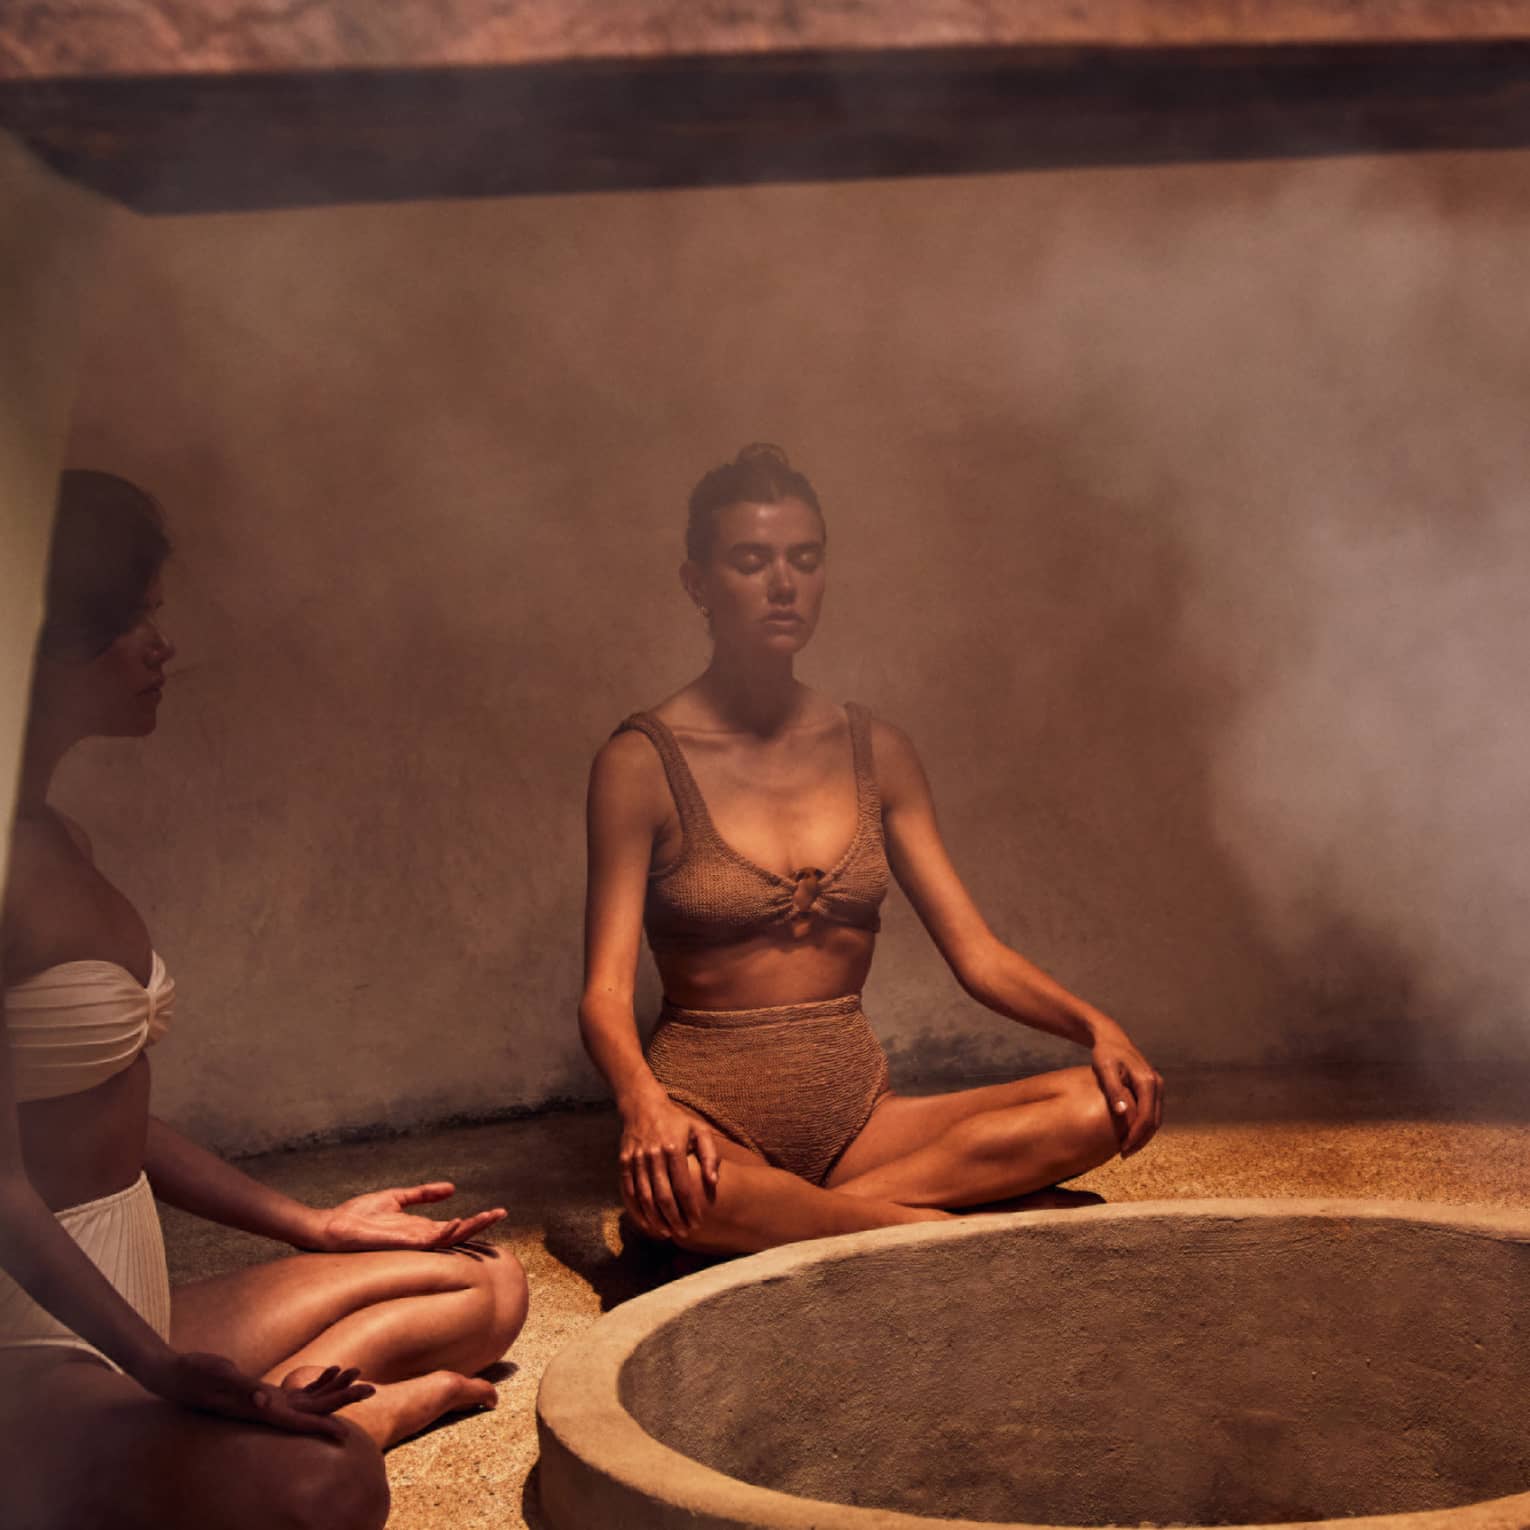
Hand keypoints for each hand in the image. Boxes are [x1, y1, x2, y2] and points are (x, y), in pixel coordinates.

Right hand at [143, 1352, 372, 1439]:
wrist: (174, 1376)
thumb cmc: (194, 1374)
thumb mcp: (218, 1376)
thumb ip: (240, 1388)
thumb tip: (263, 1400)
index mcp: (258, 1410)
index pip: (296, 1423)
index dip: (321, 1427)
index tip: (346, 1434)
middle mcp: (266, 1410)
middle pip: (311, 1411)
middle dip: (341, 1401)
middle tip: (371, 1388)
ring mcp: (266, 1402)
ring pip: (308, 1401)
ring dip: (335, 1390)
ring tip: (361, 1375)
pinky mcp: (262, 1392)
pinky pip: (297, 1391)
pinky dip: (317, 1382)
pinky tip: (333, 1371)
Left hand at [307, 1183, 506, 1252]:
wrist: (331, 1228)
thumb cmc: (357, 1216)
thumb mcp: (396, 1198)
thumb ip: (422, 1194)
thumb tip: (452, 1188)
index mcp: (420, 1229)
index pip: (454, 1228)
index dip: (475, 1221)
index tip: (496, 1212)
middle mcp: (420, 1239)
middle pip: (458, 1234)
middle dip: (480, 1225)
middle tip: (502, 1213)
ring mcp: (412, 1243)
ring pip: (449, 1239)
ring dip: (469, 1228)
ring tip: (489, 1215)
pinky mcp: (401, 1244)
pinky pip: (428, 1242)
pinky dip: (444, 1233)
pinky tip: (457, 1222)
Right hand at [618, 1092, 719, 1239]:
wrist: (642, 1105)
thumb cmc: (676, 1121)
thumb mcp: (699, 1130)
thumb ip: (709, 1155)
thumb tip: (714, 1182)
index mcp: (674, 1148)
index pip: (683, 1186)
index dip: (690, 1207)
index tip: (697, 1222)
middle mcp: (654, 1155)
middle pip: (663, 1195)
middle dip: (674, 1218)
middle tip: (683, 1233)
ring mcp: (636, 1159)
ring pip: (644, 1197)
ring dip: (655, 1218)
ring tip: (666, 1232)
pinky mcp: (623, 1162)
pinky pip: (628, 1191)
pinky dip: (636, 1210)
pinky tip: (646, 1222)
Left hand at [1089, 1031, 1163, 1157]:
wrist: (1111, 1038)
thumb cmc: (1104, 1053)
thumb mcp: (1104, 1069)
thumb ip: (1114, 1090)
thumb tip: (1123, 1113)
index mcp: (1148, 1081)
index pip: (1146, 1117)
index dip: (1135, 1136)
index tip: (1122, 1149)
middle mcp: (1157, 1084)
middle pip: (1154, 1121)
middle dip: (1140, 1140)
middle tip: (1123, 1154)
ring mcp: (1157, 1086)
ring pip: (1155, 1119)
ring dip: (1143, 1135)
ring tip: (1126, 1148)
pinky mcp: (1153, 1088)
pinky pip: (1152, 1112)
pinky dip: (1143, 1126)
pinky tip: (1129, 1133)